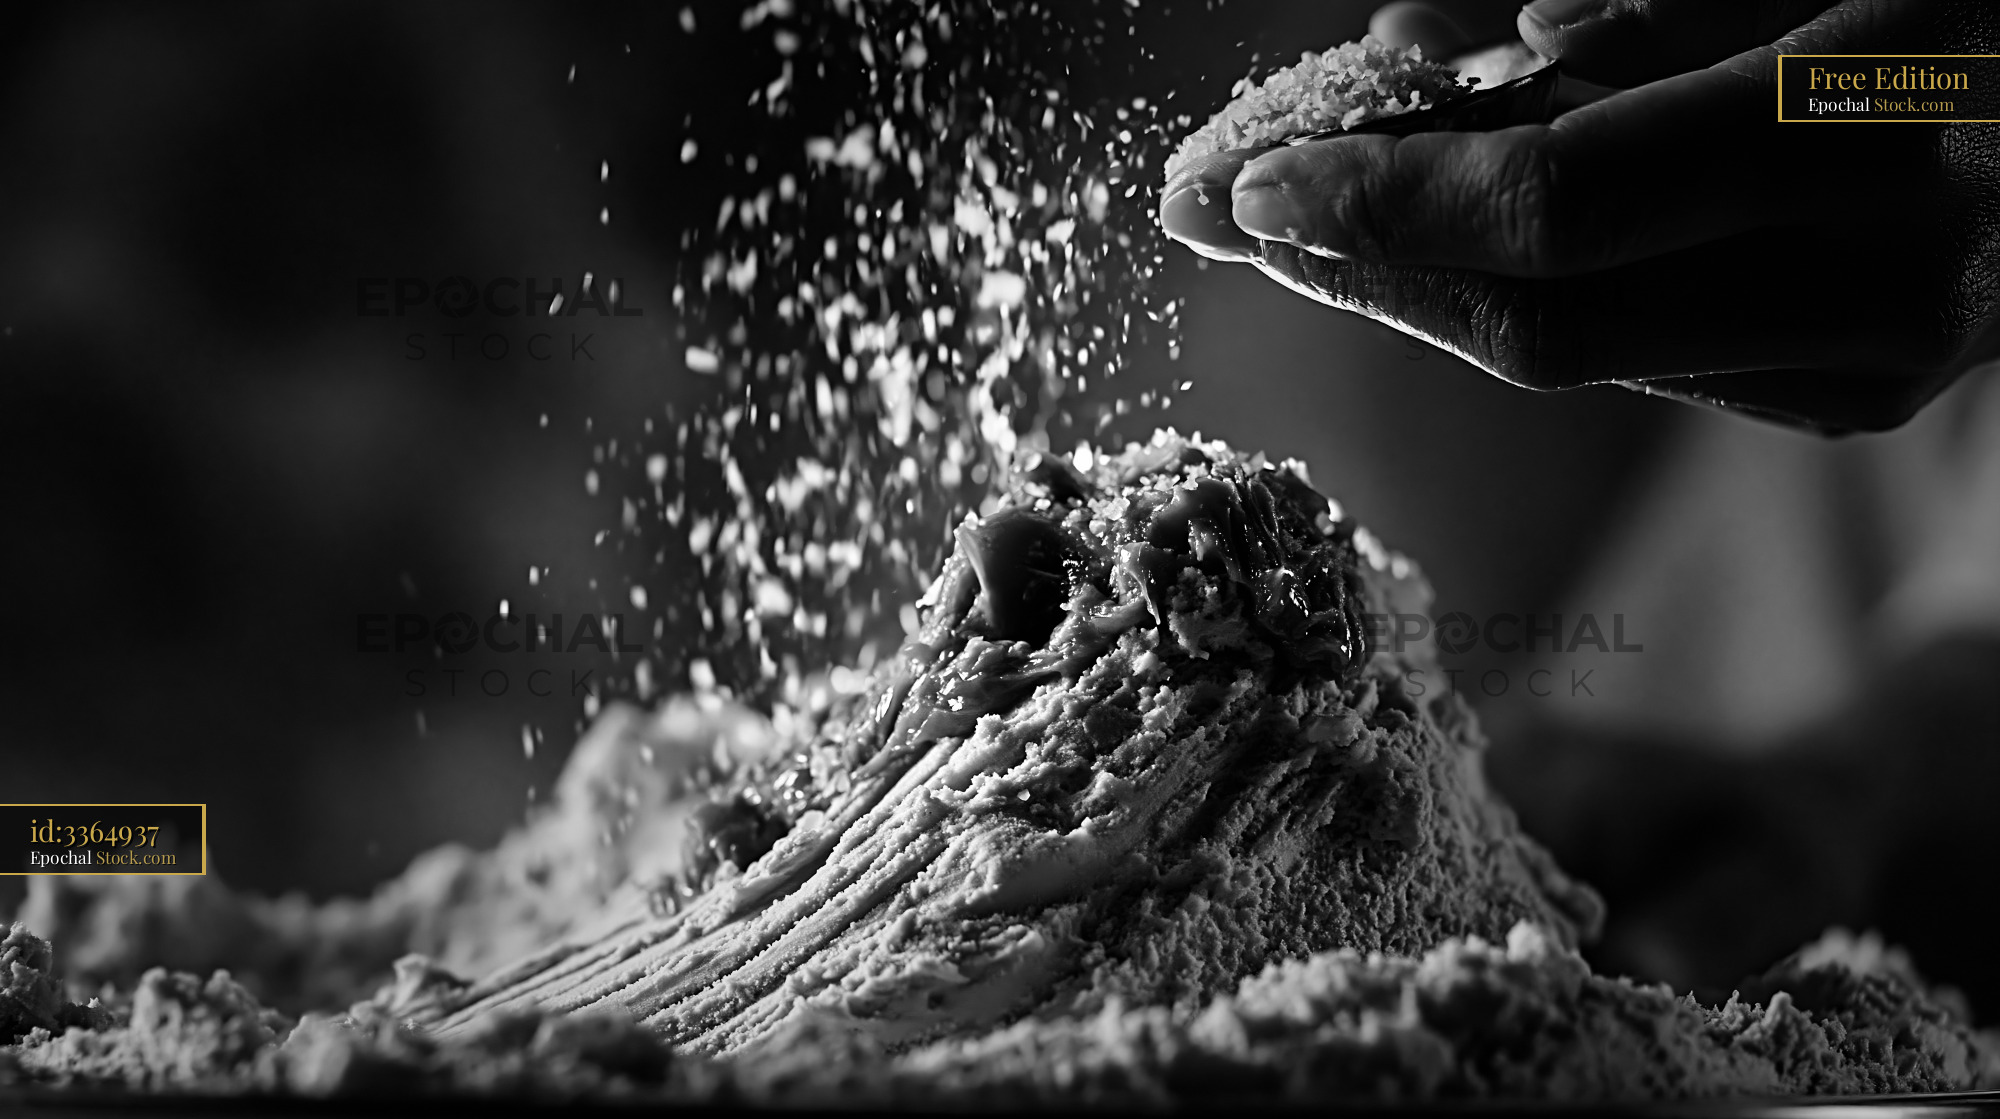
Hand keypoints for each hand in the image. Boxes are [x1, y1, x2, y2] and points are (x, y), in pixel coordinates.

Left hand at [1160, 0, 1999, 432]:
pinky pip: (1633, 351)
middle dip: (1355, 267)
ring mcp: (1869, 367)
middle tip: (1220, 208)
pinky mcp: (1845, 398)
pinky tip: (1427, 228)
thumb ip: (1636, 28)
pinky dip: (1515, 288)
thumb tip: (1426, 58)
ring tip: (1299, 207)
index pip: (1567, 210)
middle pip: (1541, 321)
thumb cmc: (1958, 13)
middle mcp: (1884, 281)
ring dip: (1411, 281)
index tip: (1252, 176)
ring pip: (1573, 352)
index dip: (1389, 199)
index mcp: (1879, 126)